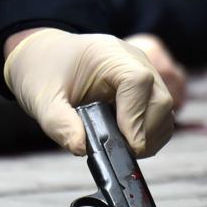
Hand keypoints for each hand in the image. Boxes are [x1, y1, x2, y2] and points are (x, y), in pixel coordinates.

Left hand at [3, 28, 174, 156]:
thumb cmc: (43, 73)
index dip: (136, 116)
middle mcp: (133, 60)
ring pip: (165, 109)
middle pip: (160, 98)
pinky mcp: (146, 89)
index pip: (138, 81)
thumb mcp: (41, 100)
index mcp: (108, 53)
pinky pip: (161, 115)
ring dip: (150, 136)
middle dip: (145, 132)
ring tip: (121, 149)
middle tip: (120, 153)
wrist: (44, 58)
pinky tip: (126, 142)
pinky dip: (150, 134)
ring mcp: (144, 73)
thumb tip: (82, 148)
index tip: (126, 145)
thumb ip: (59, 124)